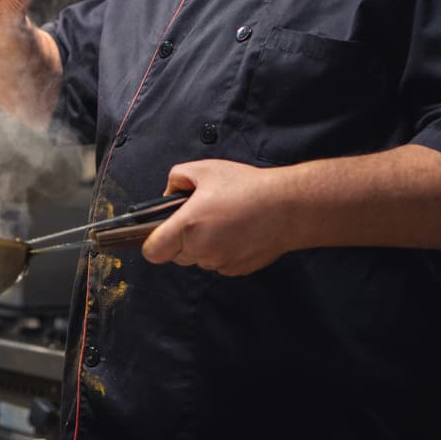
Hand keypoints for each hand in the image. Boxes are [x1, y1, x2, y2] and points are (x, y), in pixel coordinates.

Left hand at [141, 159, 292, 275]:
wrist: (287, 207)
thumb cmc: (247, 187)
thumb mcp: (205, 170)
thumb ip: (176, 178)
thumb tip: (168, 195)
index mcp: (188, 227)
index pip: (153, 251)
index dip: (153, 241)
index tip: (162, 230)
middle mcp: (202, 251)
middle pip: (176, 255)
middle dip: (182, 239)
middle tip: (201, 215)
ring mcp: (220, 263)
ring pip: (200, 259)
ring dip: (204, 245)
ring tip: (224, 220)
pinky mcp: (237, 270)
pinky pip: (220, 263)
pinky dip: (224, 250)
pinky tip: (238, 231)